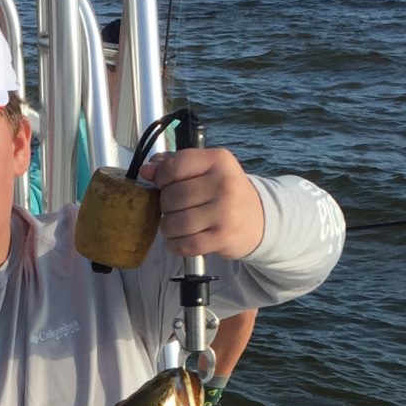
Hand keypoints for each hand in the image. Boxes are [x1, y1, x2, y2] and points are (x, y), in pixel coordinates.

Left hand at [137, 147, 263, 259]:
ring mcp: (224, 212)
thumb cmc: (224, 192)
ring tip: (176, 225)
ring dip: (168, 227)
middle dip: (164, 206)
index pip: (174, 166)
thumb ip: (174, 165)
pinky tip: (179, 239)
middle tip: (173, 209)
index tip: (162, 185)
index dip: (160, 178)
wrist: (260, 218)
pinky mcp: (222, 237)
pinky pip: (184, 244)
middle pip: (171, 197)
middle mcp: (223, 183)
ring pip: (174, 223)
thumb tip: (146, 171)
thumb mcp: (206, 170)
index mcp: (218, 160)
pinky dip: (175, 245)